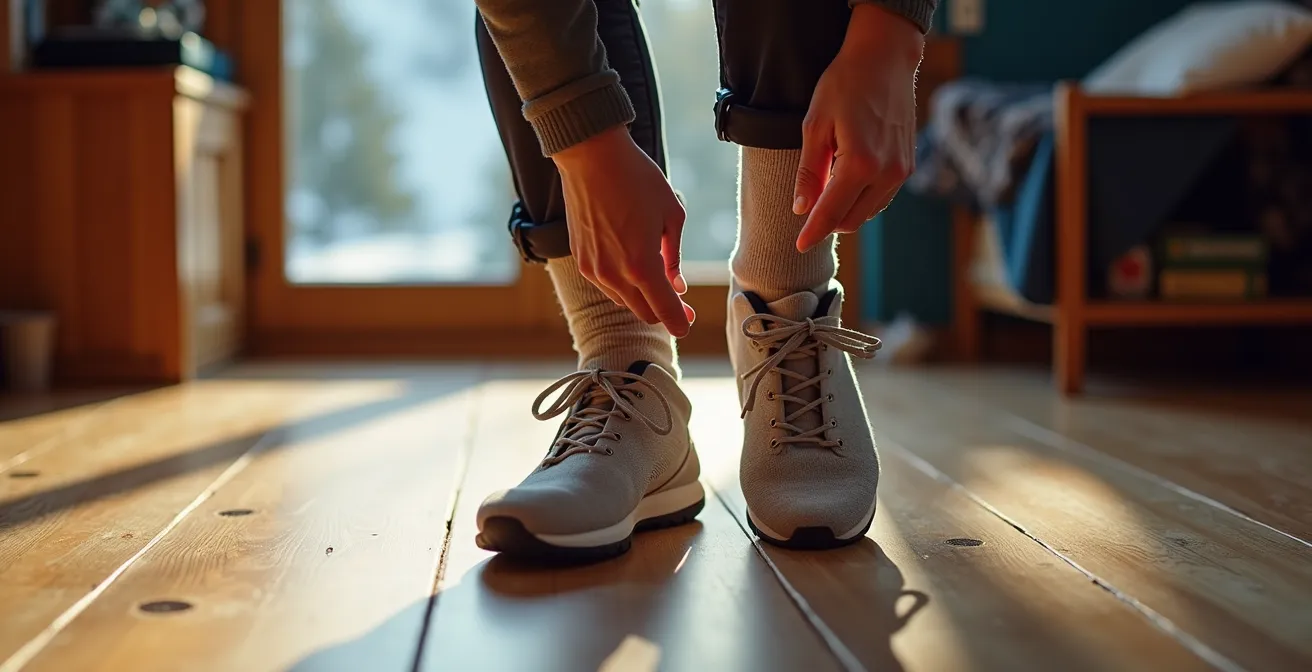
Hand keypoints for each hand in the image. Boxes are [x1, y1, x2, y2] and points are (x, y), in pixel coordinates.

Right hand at [553, 126, 694, 336]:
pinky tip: (634, 267)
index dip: (680, 322)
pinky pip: (607, 285)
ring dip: (643, 298)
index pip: (664, 310)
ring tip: (659, 280)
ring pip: (624, 301)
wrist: (591, 157)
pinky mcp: (580, 260)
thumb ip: (673, 256)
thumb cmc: (637, 179)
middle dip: (664, 313)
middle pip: (644, 312)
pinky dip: (624, 284)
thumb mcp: (671, 215)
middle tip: (681, 305)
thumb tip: (677, 284)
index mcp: (641, 265)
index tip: (688, 324)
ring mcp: (593, 270)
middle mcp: (614, 275)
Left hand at [794, 4, 924, 251]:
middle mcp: (886, 173)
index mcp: (860, 164)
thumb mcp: (815, 125)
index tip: (798, 247)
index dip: (812, 232)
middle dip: (827, 221)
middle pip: (851, 220)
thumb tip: (802, 208)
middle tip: (808, 207)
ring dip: (845, 211)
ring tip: (827, 187)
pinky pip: (881, 198)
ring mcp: (901, 171)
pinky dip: (862, 200)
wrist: (885, 59)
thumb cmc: (845, 84)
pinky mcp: (907, 166)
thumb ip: (810, 171)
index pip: (831, 212)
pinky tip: (847, 182)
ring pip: (868, 212)